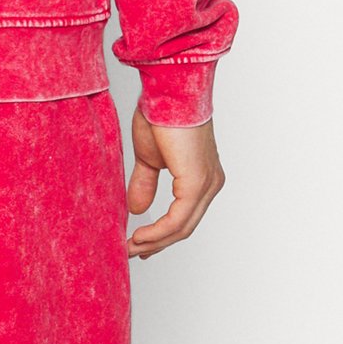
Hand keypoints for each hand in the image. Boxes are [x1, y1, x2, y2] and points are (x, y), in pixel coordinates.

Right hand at [125, 105, 224, 258]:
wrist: (167, 92)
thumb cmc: (161, 114)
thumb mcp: (149, 158)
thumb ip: (145, 184)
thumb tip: (137, 208)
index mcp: (203, 176)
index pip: (185, 215)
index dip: (162, 234)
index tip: (141, 244)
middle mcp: (211, 183)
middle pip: (185, 226)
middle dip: (157, 242)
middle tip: (133, 251)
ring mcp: (206, 184)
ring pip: (182, 227)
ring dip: (155, 241)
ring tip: (131, 247)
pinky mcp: (196, 183)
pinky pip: (178, 219)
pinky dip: (158, 232)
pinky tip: (141, 237)